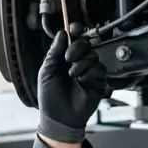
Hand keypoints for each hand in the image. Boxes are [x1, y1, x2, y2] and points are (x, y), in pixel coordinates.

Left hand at [36, 23, 106, 144]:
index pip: (73, 39)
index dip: (75, 31)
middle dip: (78, 47)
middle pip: (86, 43)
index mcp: (65, 58)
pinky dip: (89, 72)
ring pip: (94, 55)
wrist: (59, 118)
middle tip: (69, 58)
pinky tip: (81, 80)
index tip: (73, 28)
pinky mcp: (98, 82)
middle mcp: (78, 62)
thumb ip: (54, 52)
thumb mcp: (46, 72)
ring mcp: (89, 72)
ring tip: (72, 74)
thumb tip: (62, 33)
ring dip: (82, 62)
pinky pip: (100, 69)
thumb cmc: (50, 97)